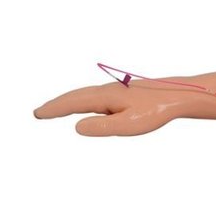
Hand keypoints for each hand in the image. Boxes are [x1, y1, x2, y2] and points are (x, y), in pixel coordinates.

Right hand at [34, 80, 194, 135]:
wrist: (178, 95)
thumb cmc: (155, 111)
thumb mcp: (128, 125)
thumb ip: (101, 126)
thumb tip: (76, 126)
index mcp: (107, 96)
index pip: (74, 102)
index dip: (55, 109)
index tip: (38, 113)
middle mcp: (109, 90)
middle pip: (78, 95)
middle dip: (58, 104)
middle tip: (39, 112)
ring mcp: (117, 90)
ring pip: (88, 94)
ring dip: (69, 100)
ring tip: (56, 109)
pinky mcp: (125, 93)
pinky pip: (97, 96)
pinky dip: (83, 99)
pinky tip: (86, 105)